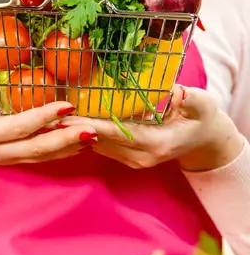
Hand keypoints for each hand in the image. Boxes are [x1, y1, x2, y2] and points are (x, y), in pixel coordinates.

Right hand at [0, 69, 96, 171]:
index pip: (19, 127)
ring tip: (95, 135)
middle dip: (67, 139)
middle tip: (93, 128)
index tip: (67, 104)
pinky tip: (80, 143)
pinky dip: (62, 151)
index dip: (44, 117)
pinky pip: (40, 158)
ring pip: (43, 157)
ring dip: (70, 147)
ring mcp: (6, 159)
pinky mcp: (12, 159)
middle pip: (38, 148)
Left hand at [60, 85, 243, 171]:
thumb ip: (190, 100)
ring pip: (98, 147)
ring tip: (50, 122)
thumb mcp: (203, 105)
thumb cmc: (204, 119)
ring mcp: (134, 161)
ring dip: (75, 136)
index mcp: (157, 144)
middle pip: (102, 142)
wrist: (205, 141)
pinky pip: (102, 147)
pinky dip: (85, 137)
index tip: (70, 119)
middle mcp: (141, 157)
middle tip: (48, 119)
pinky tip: (67, 127)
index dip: (93, 126)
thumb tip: (177, 93)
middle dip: (75, 131)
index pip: (119, 133)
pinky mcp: (128, 158)